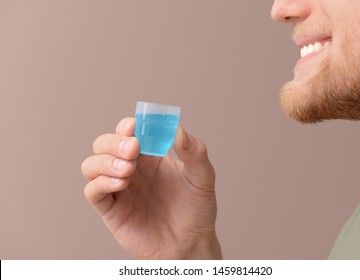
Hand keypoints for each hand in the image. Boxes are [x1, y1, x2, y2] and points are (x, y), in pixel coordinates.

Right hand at [81, 117, 221, 258]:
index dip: (128, 125)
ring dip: (105, 161)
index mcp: (150, 156)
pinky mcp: (112, 210)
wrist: (192, 244)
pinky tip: (121, 183)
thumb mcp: (203, 177)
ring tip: (129, 169)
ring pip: (91, 164)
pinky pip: (92, 191)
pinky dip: (101, 182)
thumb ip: (195, 152)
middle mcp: (131, 169)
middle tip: (133, 149)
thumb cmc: (197, 210)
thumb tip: (179, 131)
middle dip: (114, 141)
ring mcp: (119, 188)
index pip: (129, 132)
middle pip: (104, 144)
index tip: (134, 126)